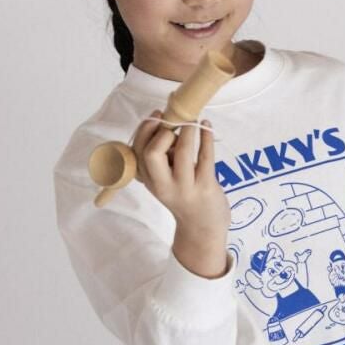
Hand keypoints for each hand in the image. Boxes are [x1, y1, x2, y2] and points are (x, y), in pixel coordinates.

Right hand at [132, 111, 229, 233]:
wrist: (202, 228)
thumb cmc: (183, 197)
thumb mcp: (163, 181)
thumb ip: (161, 158)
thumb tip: (168, 122)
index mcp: (149, 180)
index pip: (138, 150)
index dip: (146, 129)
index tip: (158, 116)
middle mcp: (163, 185)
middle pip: (151, 154)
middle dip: (161, 133)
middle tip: (173, 125)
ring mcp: (185, 187)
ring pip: (182, 151)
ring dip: (188, 130)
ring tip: (193, 121)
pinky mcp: (206, 187)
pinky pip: (206, 156)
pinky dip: (206, 136)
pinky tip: (207, 126)